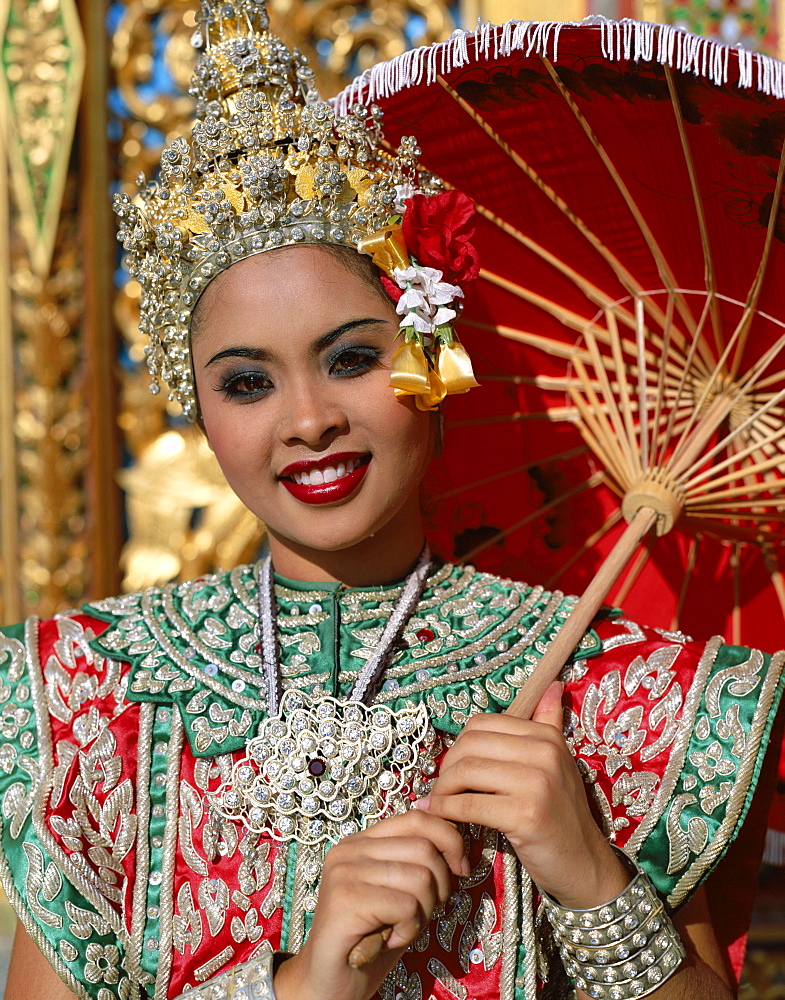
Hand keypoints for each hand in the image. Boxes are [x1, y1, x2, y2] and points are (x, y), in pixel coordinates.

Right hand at [274, 810, 467, 999]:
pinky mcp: (344, 899)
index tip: (461, 869)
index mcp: (363, 841)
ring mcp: (344, 871)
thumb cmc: (372, 940)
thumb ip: (419, 865)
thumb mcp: (402, 894)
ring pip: (419, 877)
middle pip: (424, 848)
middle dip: (440, 886)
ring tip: (401, 928)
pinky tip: (389, 940)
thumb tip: (458, 846)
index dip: (449, 840)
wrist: (329, 984)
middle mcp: (350, 849)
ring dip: (423, 912)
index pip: (418, 818)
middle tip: (422, 913)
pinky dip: (408, 929)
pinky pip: (405, 905)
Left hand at [414, 682, 629, 908]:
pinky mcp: (526, 815)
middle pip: (469, 745)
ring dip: (443, 791)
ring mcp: (537, 783)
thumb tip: (553, 685)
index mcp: (547, 737)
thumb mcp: (558, 765)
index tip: (453, 769)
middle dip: (446, 768)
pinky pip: (469, 805)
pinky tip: (446, 818)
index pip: (481, 725)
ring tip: (439, 804)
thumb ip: (549, 723)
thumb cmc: (561, 815)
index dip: (458, 746)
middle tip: (441, 789)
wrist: (584, 864)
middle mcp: (545, 753)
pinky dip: (449, 811)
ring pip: (466, 772)